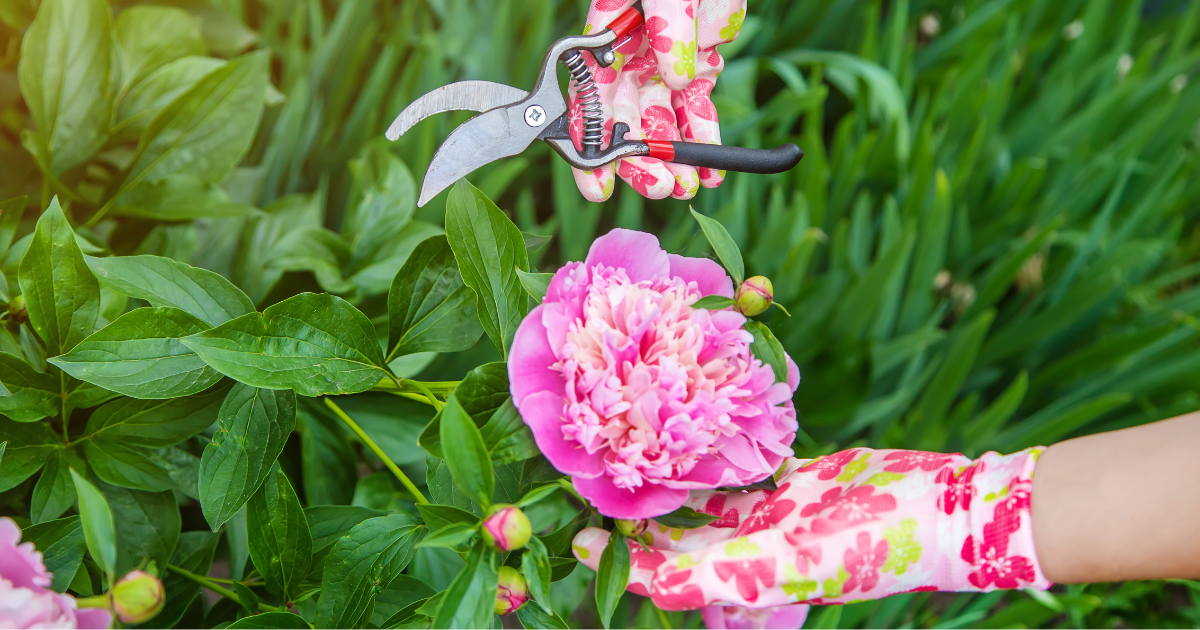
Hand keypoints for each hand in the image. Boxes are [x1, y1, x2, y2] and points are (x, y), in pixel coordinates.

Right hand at [569, 0, 745, 201]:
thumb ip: (669, 26)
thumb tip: (677, 77)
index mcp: (607, 36)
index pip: (588, 96)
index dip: (589, 141)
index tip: (598, 181)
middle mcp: (629, 57)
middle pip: (624, 118)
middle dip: (639, 157)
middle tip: (659, 186)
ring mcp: (662, 65)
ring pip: (660, 121)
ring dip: (671, 156)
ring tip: (685, 187)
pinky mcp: (695, 68)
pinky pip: (696, 110)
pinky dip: (704, 139)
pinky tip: (711, 171)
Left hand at [571, 447, 1049, 612]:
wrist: (948, 511)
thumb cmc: (872, 543)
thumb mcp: (791, 562)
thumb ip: (717, 575)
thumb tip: (649, 587)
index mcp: (743, 577)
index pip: (665, 569)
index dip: (621, 555)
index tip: (576, 530)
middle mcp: (752, 548)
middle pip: (678, 533)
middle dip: (638, 508)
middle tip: (594, 469)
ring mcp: (775, 514)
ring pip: (708, 495)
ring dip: (673, 473)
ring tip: (630, 437)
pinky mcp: (798, 480)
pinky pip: (746, 464)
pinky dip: (720, 447)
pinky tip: (694, 419)